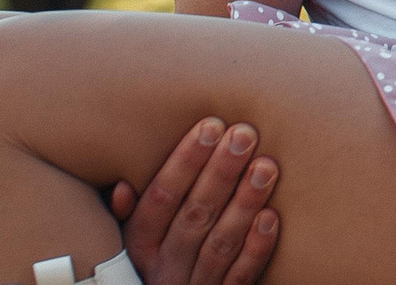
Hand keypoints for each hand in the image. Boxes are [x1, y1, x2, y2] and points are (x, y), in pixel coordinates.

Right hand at [108, 116, 280, 284]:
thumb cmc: (157, 261)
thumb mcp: (134, 242)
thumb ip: (131, 215)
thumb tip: (124, 185)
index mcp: (139, 248)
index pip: (159, 201)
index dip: (184, 162)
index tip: (211, 126)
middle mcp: (164, 269)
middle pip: (193, 216)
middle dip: (220, 172)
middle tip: (244, 134)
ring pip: (220, 244)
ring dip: (244, 204)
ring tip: (266, 166)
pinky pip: (240, 276)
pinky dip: (256, 248)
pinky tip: (271, 216)